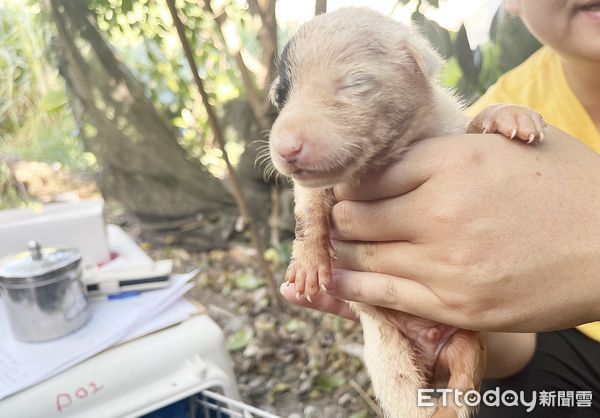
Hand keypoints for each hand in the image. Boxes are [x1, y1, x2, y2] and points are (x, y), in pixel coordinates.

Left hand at [315, 127, 599, 331]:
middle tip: (343, 220)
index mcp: (454, 161)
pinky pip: (384, 293)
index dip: (355, 185)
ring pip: (362, 256)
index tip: (350, 192)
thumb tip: (421, 144)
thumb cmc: (569, 189)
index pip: (372, 175)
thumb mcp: (518, 142)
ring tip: (338, 249)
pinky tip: (339, 280)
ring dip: (344, 251)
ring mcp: (445, 262)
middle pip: (356, 215)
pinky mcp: (455, 305)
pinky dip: (355, 285)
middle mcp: (440, 210)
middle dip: (344, 218)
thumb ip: (466, 135)